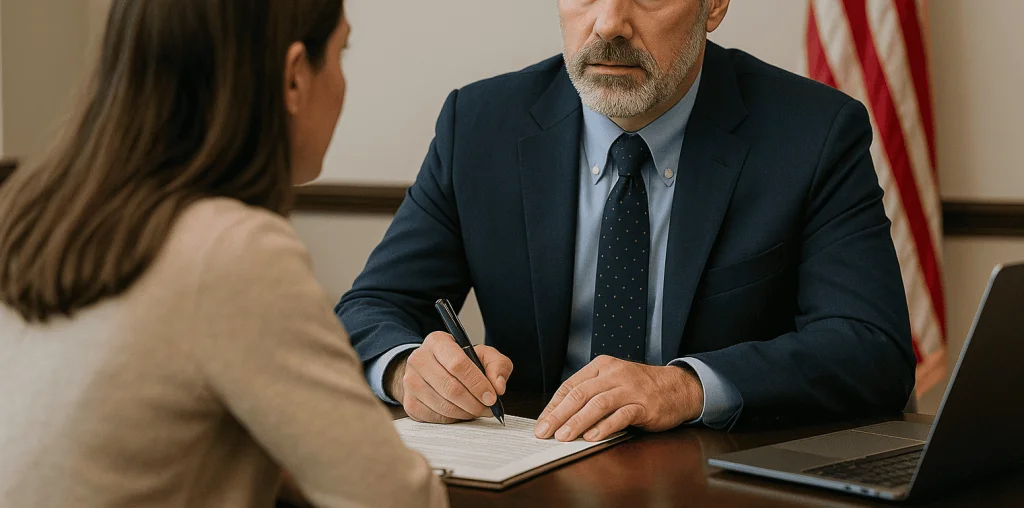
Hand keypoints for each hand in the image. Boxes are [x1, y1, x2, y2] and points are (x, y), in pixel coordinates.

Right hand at [387, 331, 512, 423]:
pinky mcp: (409, 402)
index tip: (491, 397)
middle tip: (488, 408)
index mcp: (437, 342)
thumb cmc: (460, 361)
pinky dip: (453, 419)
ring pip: (443, 406)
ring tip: (477, 410)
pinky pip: (435, 417)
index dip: (477, 383)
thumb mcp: (483, 355)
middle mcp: (419, 359)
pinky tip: (461, 412)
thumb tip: (498, 387)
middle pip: (450, 388)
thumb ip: (497, 366)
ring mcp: (410, 382)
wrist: (432, 369)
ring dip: (466, 413)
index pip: (458, 364)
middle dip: (474, 403)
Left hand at [534, 355, 703, 441]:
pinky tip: (592, 437)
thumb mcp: (612, 382)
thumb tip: (560, 416)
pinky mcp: (644, 405)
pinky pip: (621, 416)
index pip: (570, 386)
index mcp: (601, 366)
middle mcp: (614, 374)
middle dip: (558, 415)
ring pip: (597, 404)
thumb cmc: (640, 388)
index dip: (553, 406)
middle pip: (580, 394)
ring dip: (577, 422)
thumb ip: (590, 394)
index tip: (541, 423)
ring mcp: (629, 389)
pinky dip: (605, 427)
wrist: (677, 387)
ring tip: (563, 437)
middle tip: (544, 432)